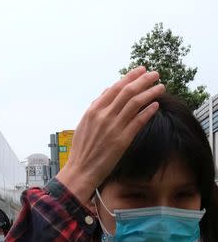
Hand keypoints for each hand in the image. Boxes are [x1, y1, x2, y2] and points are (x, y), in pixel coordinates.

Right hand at [56, 66, 163, 203]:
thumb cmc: (82, 149)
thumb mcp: (84, 124)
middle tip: (155, 74)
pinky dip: (148, 111)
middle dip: (143, 80)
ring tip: (160, 87)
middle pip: (127, 92)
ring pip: (136, 103)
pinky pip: (138, 121)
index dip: (130, 77)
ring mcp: (113, 127)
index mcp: (93, 111)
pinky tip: (156, 105)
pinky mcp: (122, 140)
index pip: (115, 88)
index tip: (141, 70)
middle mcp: (103, 116)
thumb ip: (96, 107)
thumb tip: (107, 91)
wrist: (81, 170)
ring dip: (150, 92)